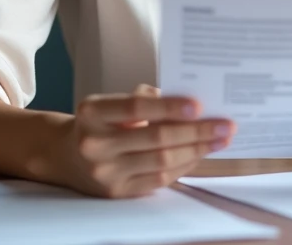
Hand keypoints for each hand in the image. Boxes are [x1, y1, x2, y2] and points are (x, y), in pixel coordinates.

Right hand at [57, 84, 234, 197]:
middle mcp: (95, 144)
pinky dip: (183, 165)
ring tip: (219, 139)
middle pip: (156, 138)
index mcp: (92, 113)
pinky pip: (159, 179)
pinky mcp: (118, 192)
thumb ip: (142, 99)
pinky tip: (199, 153)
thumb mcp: (108, 102)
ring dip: (196, 150)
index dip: (169, 107)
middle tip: (225, 125)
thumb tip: (187, 105)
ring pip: (162, 161)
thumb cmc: (98, 122)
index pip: (136, 108)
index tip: (198, 105)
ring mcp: (106, 172)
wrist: (66, 156)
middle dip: (196, 131)